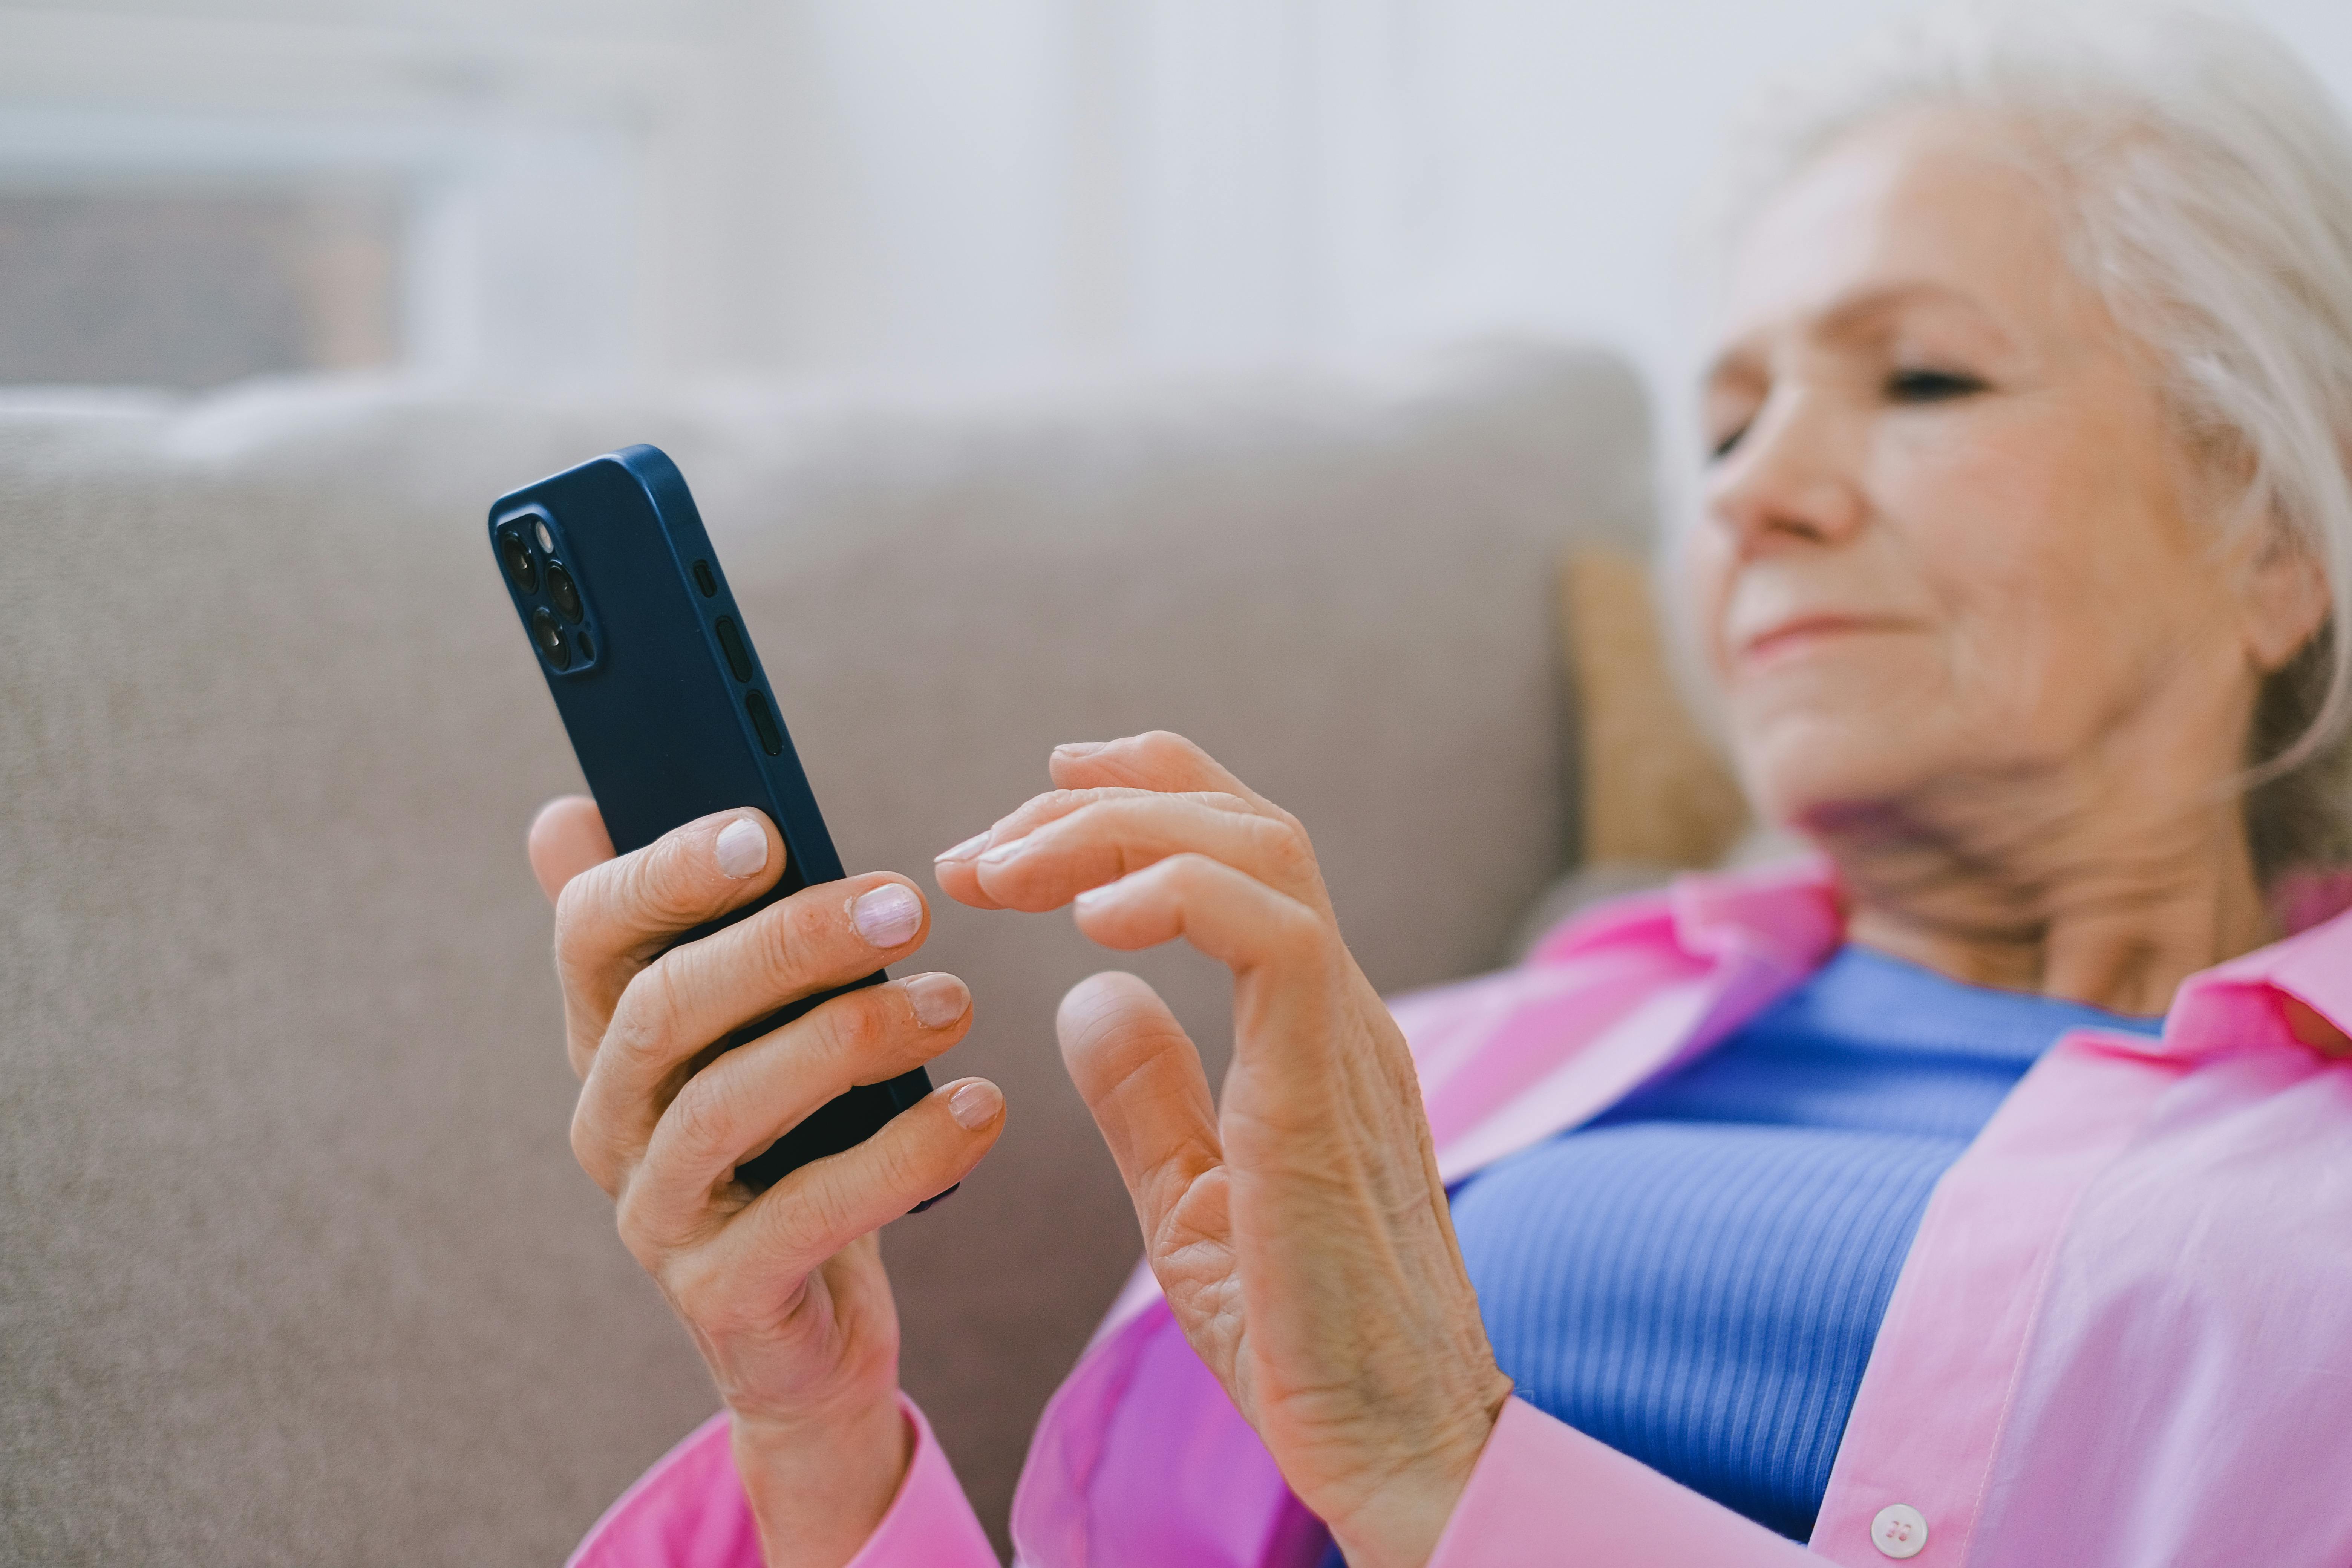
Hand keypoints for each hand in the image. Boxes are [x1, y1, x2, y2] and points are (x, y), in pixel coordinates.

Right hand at [529, 799, 1004, 1567]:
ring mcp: (657, 1215)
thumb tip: (567, 812)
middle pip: (666, 1008)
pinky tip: (978, 1110)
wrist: (812, 1323)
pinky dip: (901, 1156)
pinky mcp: (725, 1296)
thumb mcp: (744, 1032)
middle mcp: (609, 1122)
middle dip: (788, 943)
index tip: (767, 828)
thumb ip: (682, 928)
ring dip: (852, 1037)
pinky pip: (806, 1215)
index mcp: (608, 1037)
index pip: (590, 933)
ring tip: (957, 1001)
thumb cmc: (788, 1142)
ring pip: (728, 1104)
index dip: (667, 872)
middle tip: (907, 906)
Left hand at [934, 734, 1510, 1567]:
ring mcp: (1348, 1040)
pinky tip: (1089, 922)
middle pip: (1242, 823)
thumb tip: (1086, 996)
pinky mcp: (1332, 1088)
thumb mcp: (1192, 1204)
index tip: (1030, 806)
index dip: (1139, 798)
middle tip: (978, 849)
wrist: (1402, 1445)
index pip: (1240, 855)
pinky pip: (1274, 938)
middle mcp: (1340, 1010)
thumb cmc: (1309, 1339)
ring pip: (1257, 852)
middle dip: (1100, 802)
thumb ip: (1147, 1097)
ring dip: (1115, 833)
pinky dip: (1178, 896)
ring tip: (1001, 869)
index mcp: (1309, 1029)